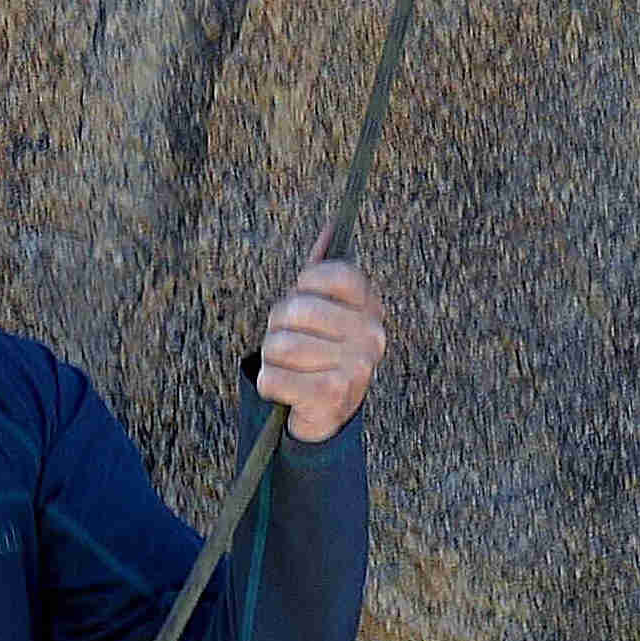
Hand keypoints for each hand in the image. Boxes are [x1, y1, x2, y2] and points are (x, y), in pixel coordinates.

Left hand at [254, 257, 384, 443]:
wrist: (330, 414)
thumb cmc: (321, 353)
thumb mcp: (327, 309)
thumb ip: (325, 269)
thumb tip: (331, 226)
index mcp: (370, 307)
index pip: (335, 273)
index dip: (306, 283)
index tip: (301, 296)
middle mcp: (370, 335)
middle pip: (296, 310)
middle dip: (278, 327)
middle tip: (288, 342)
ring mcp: (355, 367)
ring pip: (279, 346)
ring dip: (271, 359)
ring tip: (287, 366)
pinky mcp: (332, 396)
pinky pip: (274, 379)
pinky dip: (269, 385)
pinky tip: (285, 388)